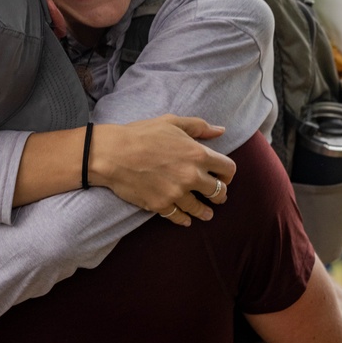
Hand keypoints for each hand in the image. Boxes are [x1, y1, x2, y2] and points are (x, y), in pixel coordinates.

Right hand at [91, 115, 236, 226]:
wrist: (112, 153)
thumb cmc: (141, 134)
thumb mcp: (172, 122)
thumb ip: (199, 127)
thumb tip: (221, 130)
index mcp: (198, 154)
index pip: (228, 169)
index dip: (228, 174)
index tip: (224, 177)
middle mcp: (191, 176)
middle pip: (219, 192)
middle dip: (221, 194)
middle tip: (218, 196)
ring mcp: (176, 193)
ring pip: (201, 209)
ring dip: (205, 212)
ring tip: (207, 214)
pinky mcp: (161, 205)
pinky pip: (179, 217)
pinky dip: (184, 219)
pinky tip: (187, 220)